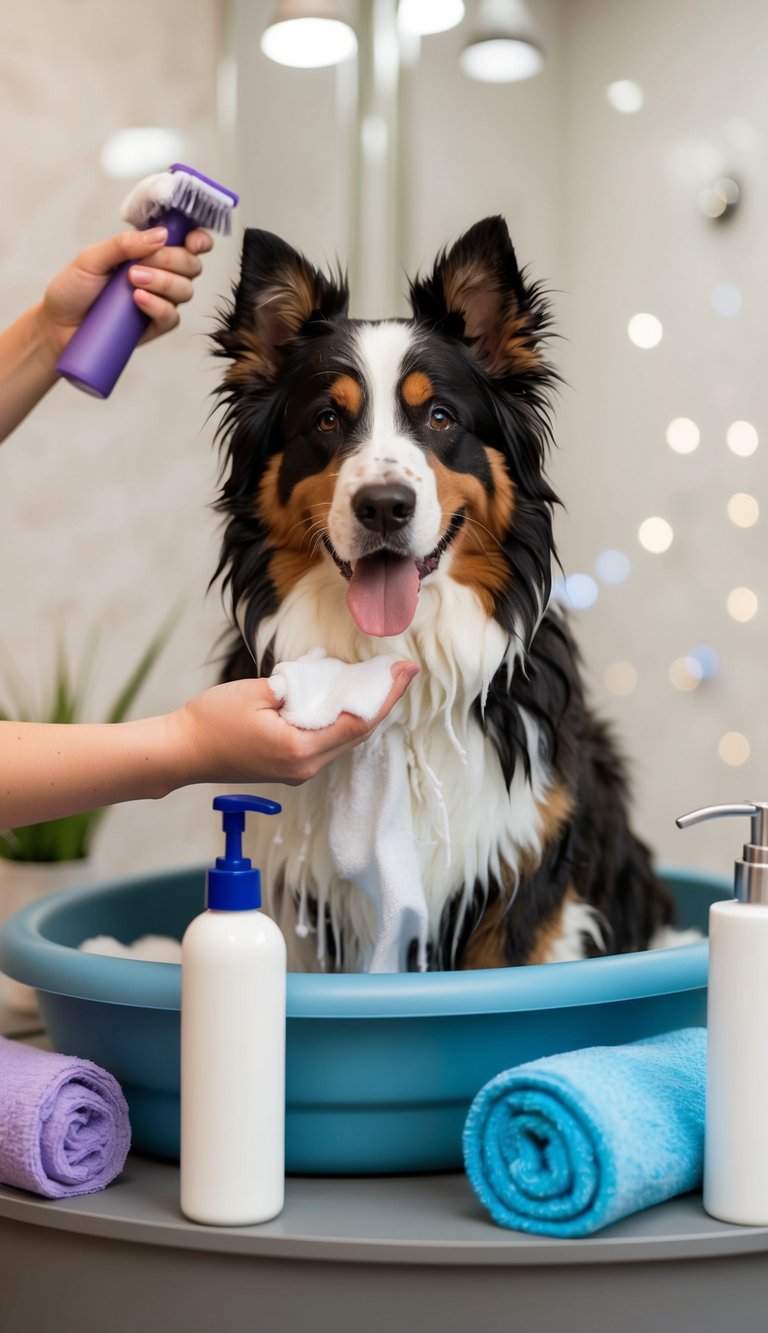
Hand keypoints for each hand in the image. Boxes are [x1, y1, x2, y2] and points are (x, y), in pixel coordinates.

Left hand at [40, 226, 212, 353]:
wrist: (59, 325)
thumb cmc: (74, 288)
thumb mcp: (92, 258)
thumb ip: (123, 244)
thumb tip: (160, 236)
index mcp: (148, 252)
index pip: (186, 243)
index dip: (197, 240)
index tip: (192, 241)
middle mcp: (160, 275)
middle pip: (191, 265)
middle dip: (172, 261)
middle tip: (139, 264)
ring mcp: (160, 301)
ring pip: (185, 290)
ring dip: (163, 282)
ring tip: (132, 281)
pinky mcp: (155, 325)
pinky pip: (172, 317)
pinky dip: (158, 306)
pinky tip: (139, 300)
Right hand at [168, 662, 418, 787]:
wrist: (182, 752)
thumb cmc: (211, 720)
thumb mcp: (255, 692)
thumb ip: (296, 687)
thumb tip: (326, 680)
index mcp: (299, 749)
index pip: (358, 723)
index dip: (386, 696)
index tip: (406, 671)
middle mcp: (305, 767)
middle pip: (358, 734)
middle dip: (382, 702)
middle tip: (401, 672)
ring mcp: (298, 771)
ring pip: (344, 739)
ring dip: (363, 711)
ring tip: (378, 681)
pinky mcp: (290, 767)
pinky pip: (327, 742)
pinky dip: (341, 720)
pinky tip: (344, 698)